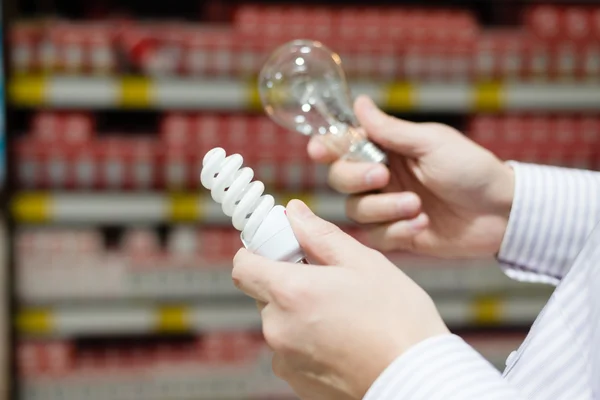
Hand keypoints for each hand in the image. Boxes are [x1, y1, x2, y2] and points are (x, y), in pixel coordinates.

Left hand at [232, 200, 448, 399]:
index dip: (260, 251)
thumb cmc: (398, 321)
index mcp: (291, 292)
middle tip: (327, 280)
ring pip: (281, 321)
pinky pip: (292, 349)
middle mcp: (279, 328)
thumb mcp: (363, 263)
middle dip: (289, 281)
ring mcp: (286, 359)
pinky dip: (309, 340)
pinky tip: (342, 338)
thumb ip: (320, 235)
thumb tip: (294, 213)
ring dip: (300, 312)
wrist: (418, 379)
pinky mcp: (297, 382)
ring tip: (342, 313)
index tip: (284, 248)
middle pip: (264, 292)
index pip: (243, 265)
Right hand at [308, 96, 514, 257]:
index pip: (344, 147)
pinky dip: (397, 232)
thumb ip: (391, 130)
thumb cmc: (471, 169)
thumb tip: (360, 102)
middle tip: (383, 177)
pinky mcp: (397, 236)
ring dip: (384, 209)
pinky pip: (375, 237)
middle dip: (356, 179)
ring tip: (417, 206)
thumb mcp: (432, 143)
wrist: (501, 213)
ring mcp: (387, 208)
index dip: (327, 148)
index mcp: (387, 150)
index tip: (319, 150)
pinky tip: (422, 225)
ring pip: (355, 211)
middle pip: (339, 180)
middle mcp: (381, 179)